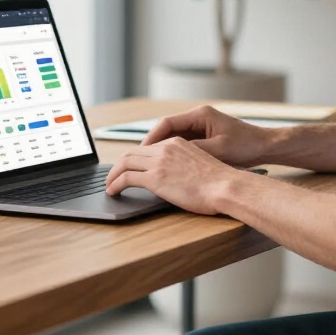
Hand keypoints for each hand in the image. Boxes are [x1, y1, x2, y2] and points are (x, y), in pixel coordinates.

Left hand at [105, 136, 243, 213]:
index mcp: (178, 143)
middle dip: (119, 165)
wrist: (226, 186)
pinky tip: (113, 191)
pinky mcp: (155, 178)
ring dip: (113, 174)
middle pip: (132, 152)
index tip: (129, 167)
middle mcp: (166, 148)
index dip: (135, 158)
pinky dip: (115, 184)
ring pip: (125, 162)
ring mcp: (159, 162)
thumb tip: (178, 178)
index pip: (149, 147)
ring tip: (109, 185)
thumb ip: (185, 166)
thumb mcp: (201, 165)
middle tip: (113, 176)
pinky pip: (126, 178)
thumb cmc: (220, 182)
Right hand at [140, 105, 272, 167]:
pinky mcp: (205, 136)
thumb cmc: (246, 146)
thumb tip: (170, 156)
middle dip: (153, 145)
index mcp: (200, 115)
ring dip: (162, 150)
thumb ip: (194, 151)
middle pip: (167, 129)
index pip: (166, 123)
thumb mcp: (218, 150)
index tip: (141, 152)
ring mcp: (201, 126)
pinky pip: (183, 143)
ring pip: (173, 137)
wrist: (265, 146)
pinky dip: (174, 154)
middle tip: (139, 160)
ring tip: (149, 165)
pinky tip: (167, 167)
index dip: (151, 138)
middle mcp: (198, 118)